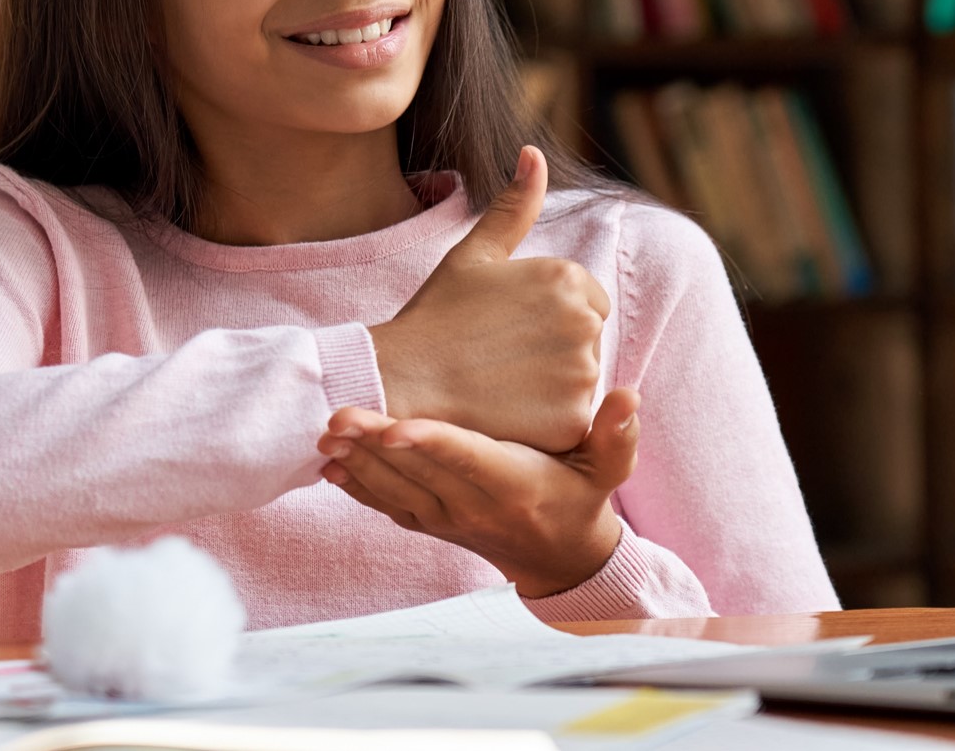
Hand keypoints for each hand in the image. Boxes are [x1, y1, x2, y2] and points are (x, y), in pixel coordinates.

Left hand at [317, 387, 640, 597]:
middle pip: (417, 472)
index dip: (431, 443)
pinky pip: (387, 506)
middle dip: (374, 445)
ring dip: (358, 463)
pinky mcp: (429, 523)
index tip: (396, 428)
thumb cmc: (582, 497)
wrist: (558, 558)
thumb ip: (616, 434)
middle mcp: (473, 506)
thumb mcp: (609, 469)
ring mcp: (446, 519)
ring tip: (326, 433)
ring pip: (394, 490)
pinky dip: (358, 487)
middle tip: (337, 416)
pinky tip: (331, 464)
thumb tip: (628, 395)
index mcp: (513, 485)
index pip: (467, 460)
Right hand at [369, 146, 609, 452]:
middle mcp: (584, 322)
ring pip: (580, 382)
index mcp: (568, 278)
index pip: (587, 301)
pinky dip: (546, 422)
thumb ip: (514, 206)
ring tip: (500, 383)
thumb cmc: (435, 315)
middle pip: (587, 341)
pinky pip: (571, 422)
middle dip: (553, 350)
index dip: (545, 317)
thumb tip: (534, 153)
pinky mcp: (570, 422)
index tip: (506, 327)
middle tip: (499, 356)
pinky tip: (507, 413)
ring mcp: (580, 375)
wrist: (401, 380)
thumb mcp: (474, 254)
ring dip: (551, 386)